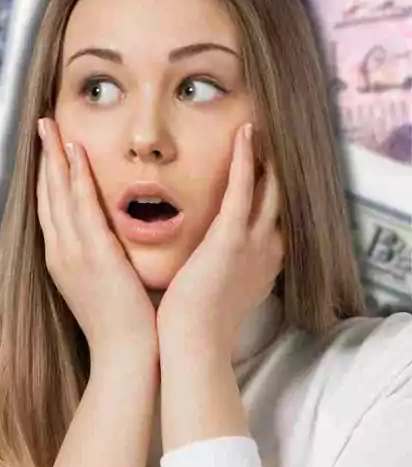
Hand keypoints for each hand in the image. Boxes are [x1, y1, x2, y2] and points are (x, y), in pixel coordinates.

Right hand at [37, 117, 158, 369]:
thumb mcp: (104, 286)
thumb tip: (110, 240)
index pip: (50, 207)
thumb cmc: (123, 326)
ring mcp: (72, 252)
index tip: (48, 147)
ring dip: (55, 157)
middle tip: (42, 123)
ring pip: (58, 194)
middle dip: (43, 157)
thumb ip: (102, 258)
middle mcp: (60, 252)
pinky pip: (81, 208)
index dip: (47, 175)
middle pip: (46, 194)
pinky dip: (75, 179)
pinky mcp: (92, 254)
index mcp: (61, 259)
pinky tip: (76, 153)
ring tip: (52, 126)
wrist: (125, 357)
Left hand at [157, 122, 283, 361]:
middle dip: (273, 167)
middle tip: (269, 136)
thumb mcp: (213, 286)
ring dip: (264, 154)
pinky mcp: (233, 238)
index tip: (265, 165)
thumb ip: (215, 265)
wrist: (190, 342)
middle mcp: (266, 249)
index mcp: (260, 261)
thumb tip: (202, 257)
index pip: (269, 215)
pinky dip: (245, 160)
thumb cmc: (192, 322)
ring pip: (266, 186)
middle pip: (276, 197)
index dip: (269, 188)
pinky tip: (245, 133)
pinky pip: (243, 189)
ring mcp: (253, 242)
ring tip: (258, 124)